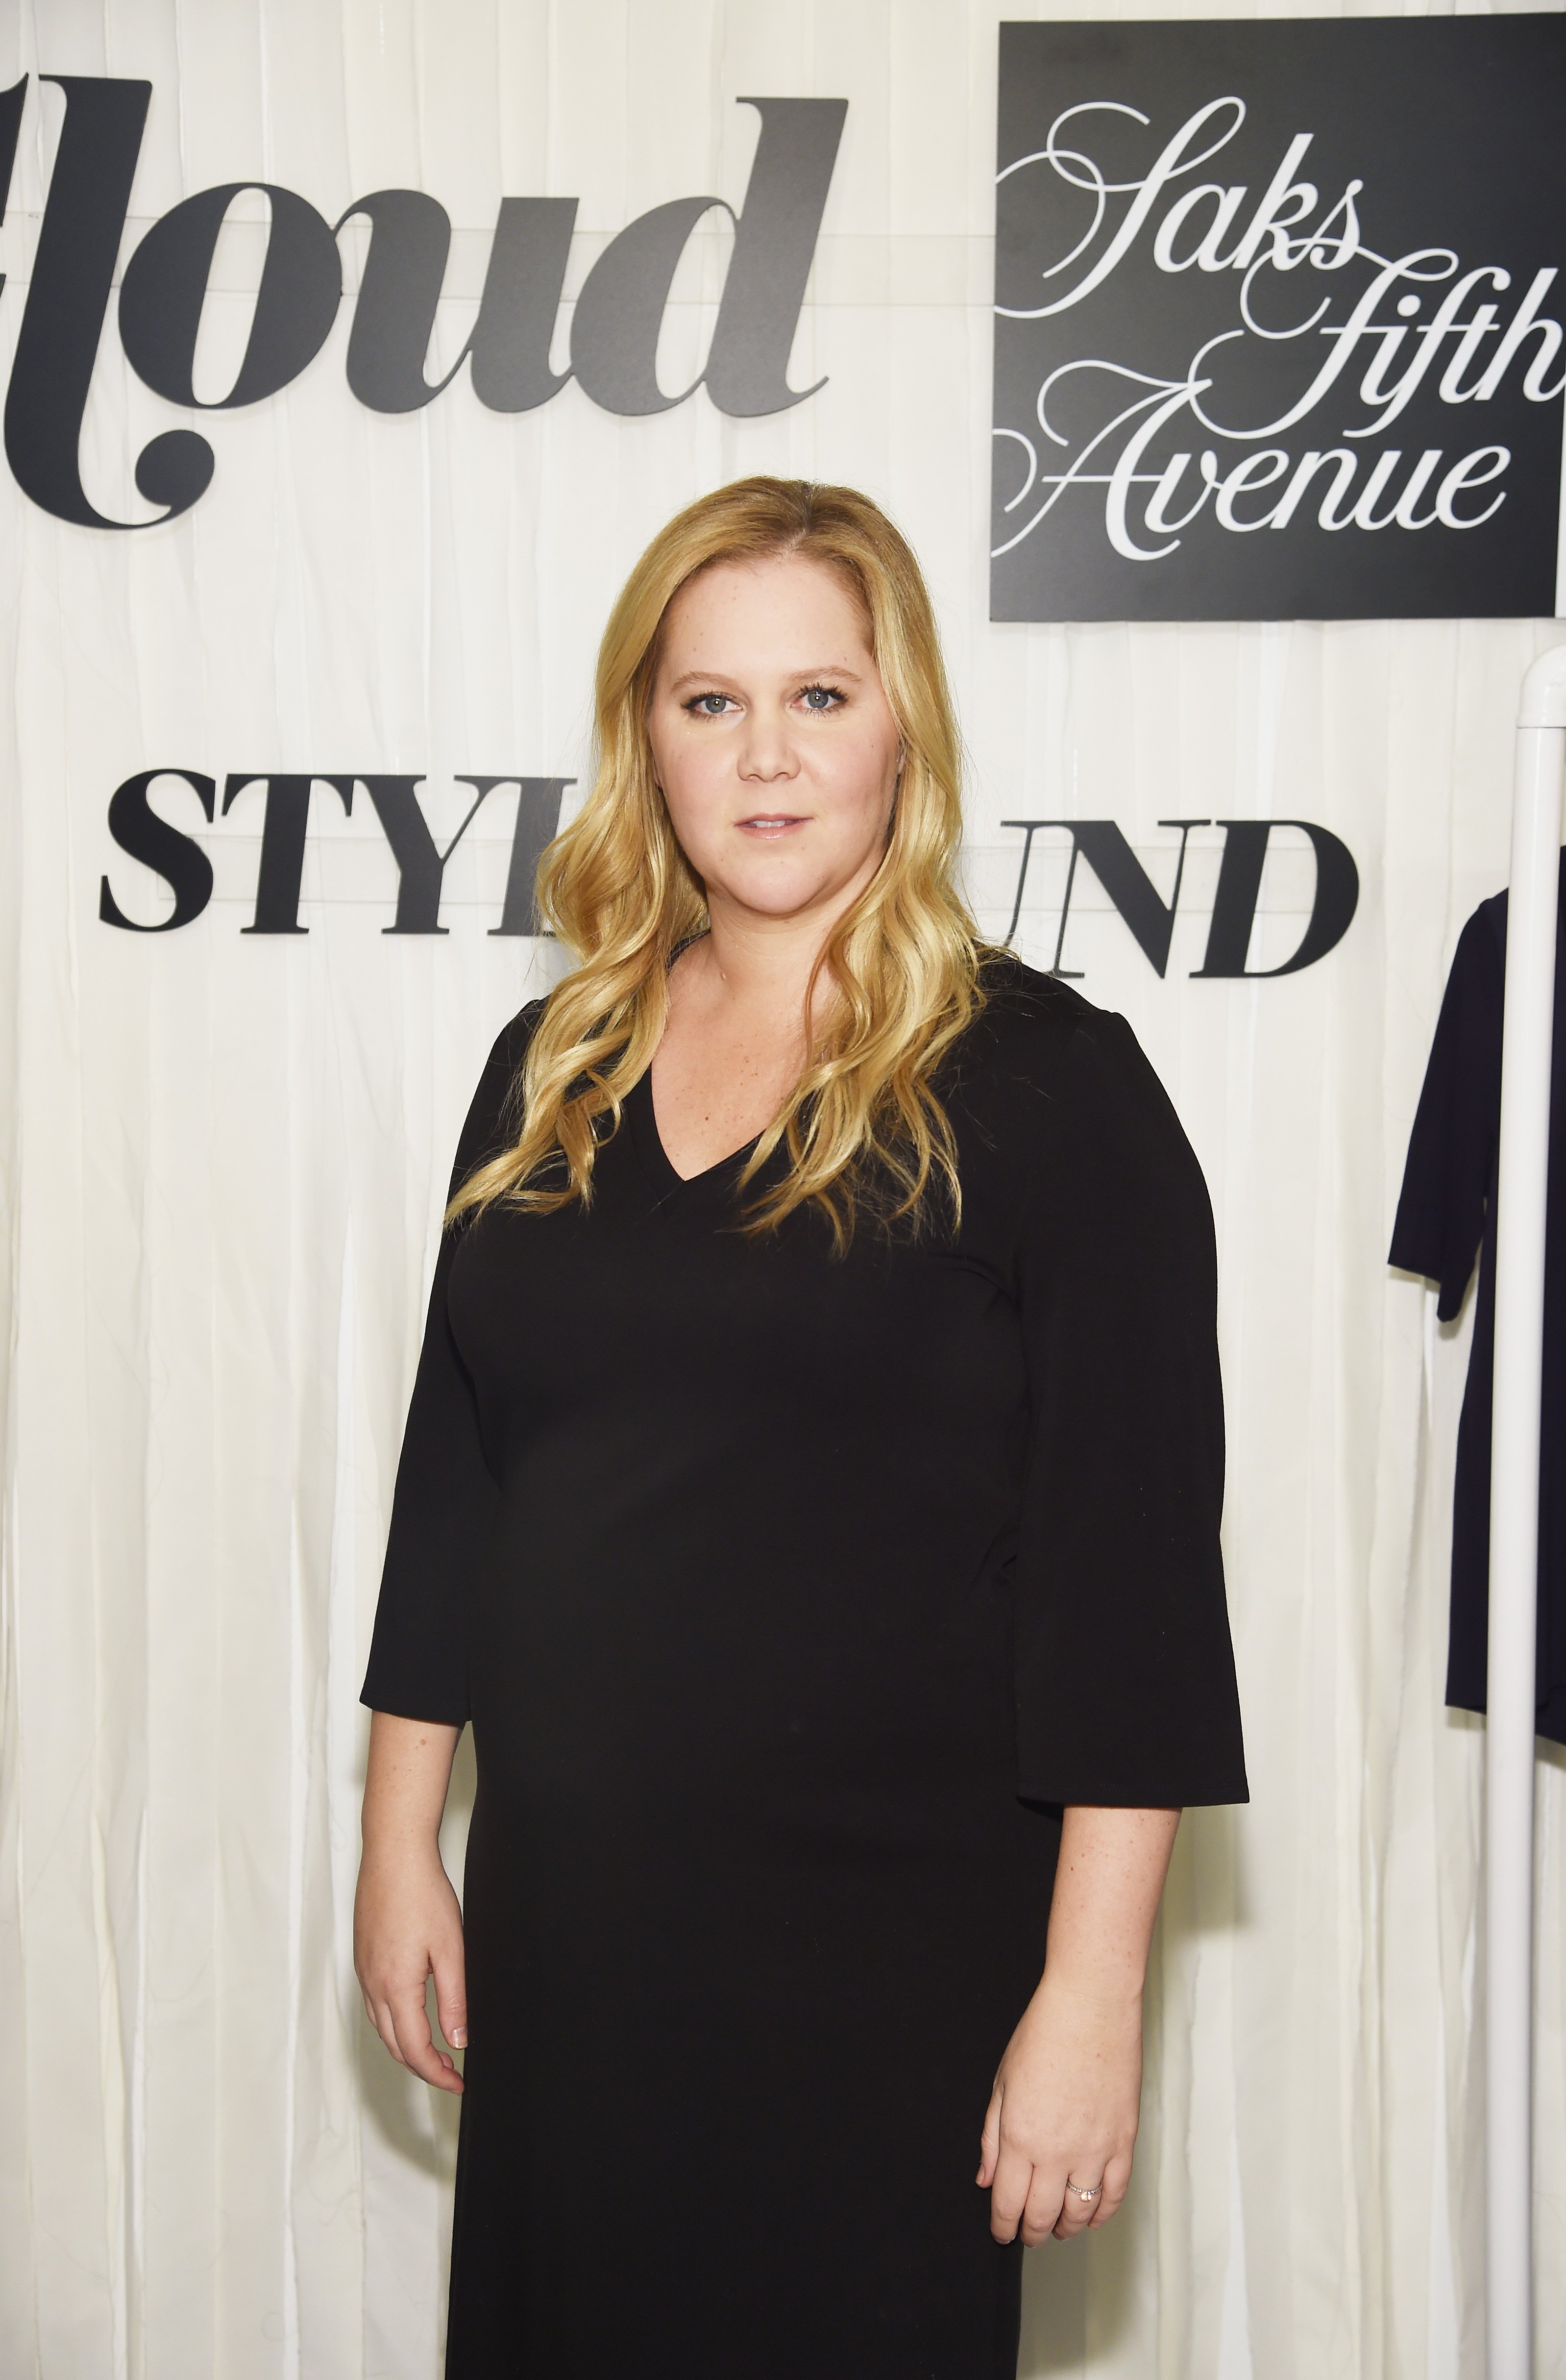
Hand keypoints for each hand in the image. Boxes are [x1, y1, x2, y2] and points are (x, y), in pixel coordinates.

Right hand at [353, 1846, 467, 2094]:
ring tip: (435, 2053)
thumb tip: (458, 2040)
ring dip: (406, 2047)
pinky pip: (374, 2005)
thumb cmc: (422, 1894)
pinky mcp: (363, 1958)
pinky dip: (393, 2023)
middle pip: (394, 2045)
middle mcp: (373, 1985)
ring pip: (381, 2027)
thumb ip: (454, 1999)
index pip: (414, 2049)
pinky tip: (410, 2017)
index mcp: (396, 1987)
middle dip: (422, 2067)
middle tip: (451, 2074)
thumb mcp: (450, 1950)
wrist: (394, 1855)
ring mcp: (364, 1971)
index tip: (458, 2083)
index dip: (437, 2074)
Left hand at [977, 1974, 1141, 2243]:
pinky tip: (1091, 2216)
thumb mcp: (1002, 2083)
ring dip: (1065, 2227)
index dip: (1003, 2225)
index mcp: (1021, 2137)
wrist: (1091, 2007)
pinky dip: (1102, 2213)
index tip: (1001, 2231)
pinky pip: (1114, 2194)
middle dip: (1031, 2232)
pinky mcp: (1123, 2141)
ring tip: (1057, 2227)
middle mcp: (1057, 2152)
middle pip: (1042, 2215)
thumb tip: (985, 2179)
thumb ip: (991, 2137)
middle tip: (1027, 2235)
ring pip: (1079, 2213)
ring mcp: (1094, 2150)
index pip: (1008, 2202)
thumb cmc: (1043, 2035)